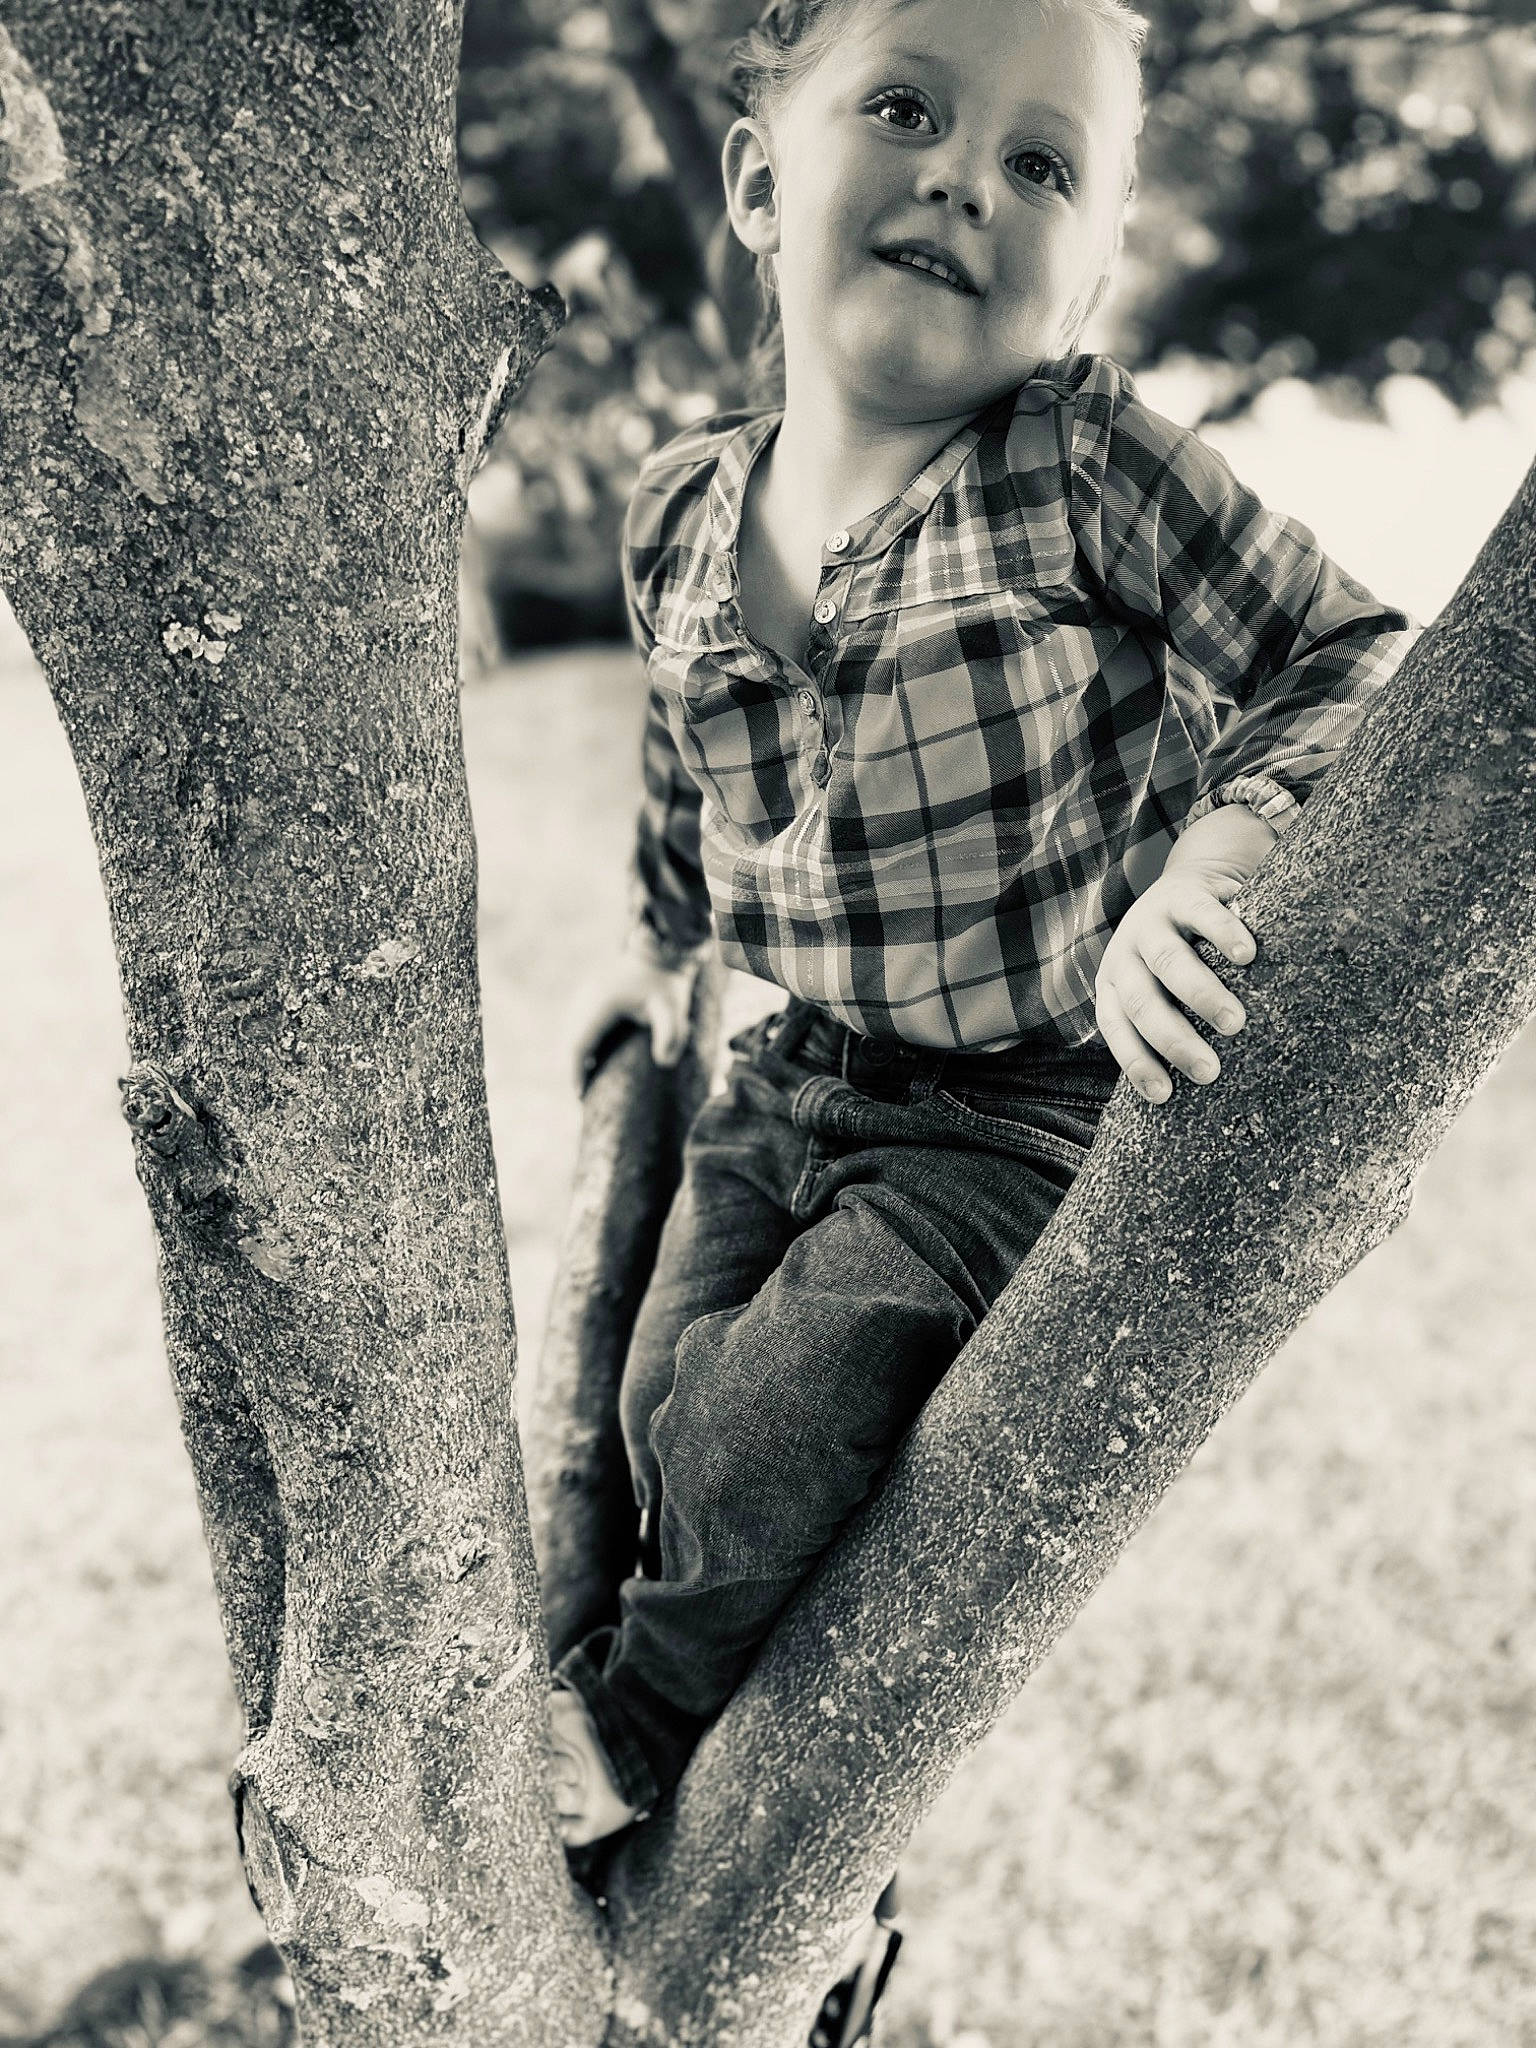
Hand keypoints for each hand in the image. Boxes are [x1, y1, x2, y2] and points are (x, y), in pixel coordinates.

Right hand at [570, 933, 699, 1088]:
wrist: (660, 952)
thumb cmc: (666, 984)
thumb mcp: (673, 1009)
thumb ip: (672, 1034)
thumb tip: (664, 1063)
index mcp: (600, 1004)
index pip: (578, 1045)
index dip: (574, 1072)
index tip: (579, 1095)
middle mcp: (586, 999)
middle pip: (568, 1041)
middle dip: (571, 1069)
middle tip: (580, 1096)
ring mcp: (584, 995)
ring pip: (570, 1032)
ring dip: (574, 1057)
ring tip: (584, 1082)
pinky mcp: (589, 995)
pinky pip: (577, 1024)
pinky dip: (579, 1044)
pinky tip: (591, 1060)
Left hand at [1095, 868, 1254, 1102]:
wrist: (1195, 883)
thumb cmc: (1184, 956)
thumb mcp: (1162, 988)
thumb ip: (1171, 1024)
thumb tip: (1197, 1091)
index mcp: (1113, 984)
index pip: (1116, 1029)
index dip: (1136, 1063)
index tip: (1164, 1097)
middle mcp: (1125, 954)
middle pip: (1142, 1001)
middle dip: (1173, 1040)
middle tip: (1208, 1071)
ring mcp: (1150, 921)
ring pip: (1170, 960)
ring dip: (1201, 995)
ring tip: (1233, 1023)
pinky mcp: (1183, 893)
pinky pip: (1203, 915)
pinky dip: (1224, 935)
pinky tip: (1247, 956)